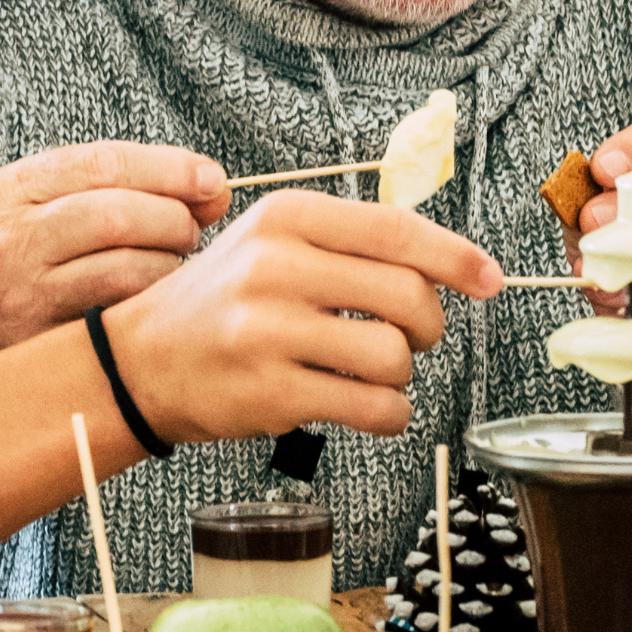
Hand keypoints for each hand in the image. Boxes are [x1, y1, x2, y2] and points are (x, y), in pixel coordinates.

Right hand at [0, 142, 231, 377]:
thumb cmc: (19, 262)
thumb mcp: (46, 209)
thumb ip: (119, 189)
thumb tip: (212, 186)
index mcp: (12, 188)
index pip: (103, 162)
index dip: (169, 167)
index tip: (212, 178)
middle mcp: (8, 236)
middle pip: (117, 213)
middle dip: (174, 218)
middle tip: (192, 229)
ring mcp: (19, 292)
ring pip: (123, 266)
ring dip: (169, 263)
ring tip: (173, 262)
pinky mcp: (37, 340)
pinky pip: (117, 313)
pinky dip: (151, 300)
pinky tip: (156, 299)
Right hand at [107, 190, 501, 442]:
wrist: (141, 360)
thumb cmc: (225, 300)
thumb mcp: (274, 241)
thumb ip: (349, 242)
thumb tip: (448, 262)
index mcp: (287, 216)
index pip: (396, 229)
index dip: (455, 256)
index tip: (490, 279)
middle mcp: (277, 265)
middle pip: (407, 296)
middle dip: (430, 326)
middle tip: (416, 337)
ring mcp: (270, 330)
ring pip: (393, 357)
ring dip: (403, 376)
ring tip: (375, 375)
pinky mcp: (270, 392)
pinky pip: (371, 408)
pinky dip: (389, 415)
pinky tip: (371, 408)